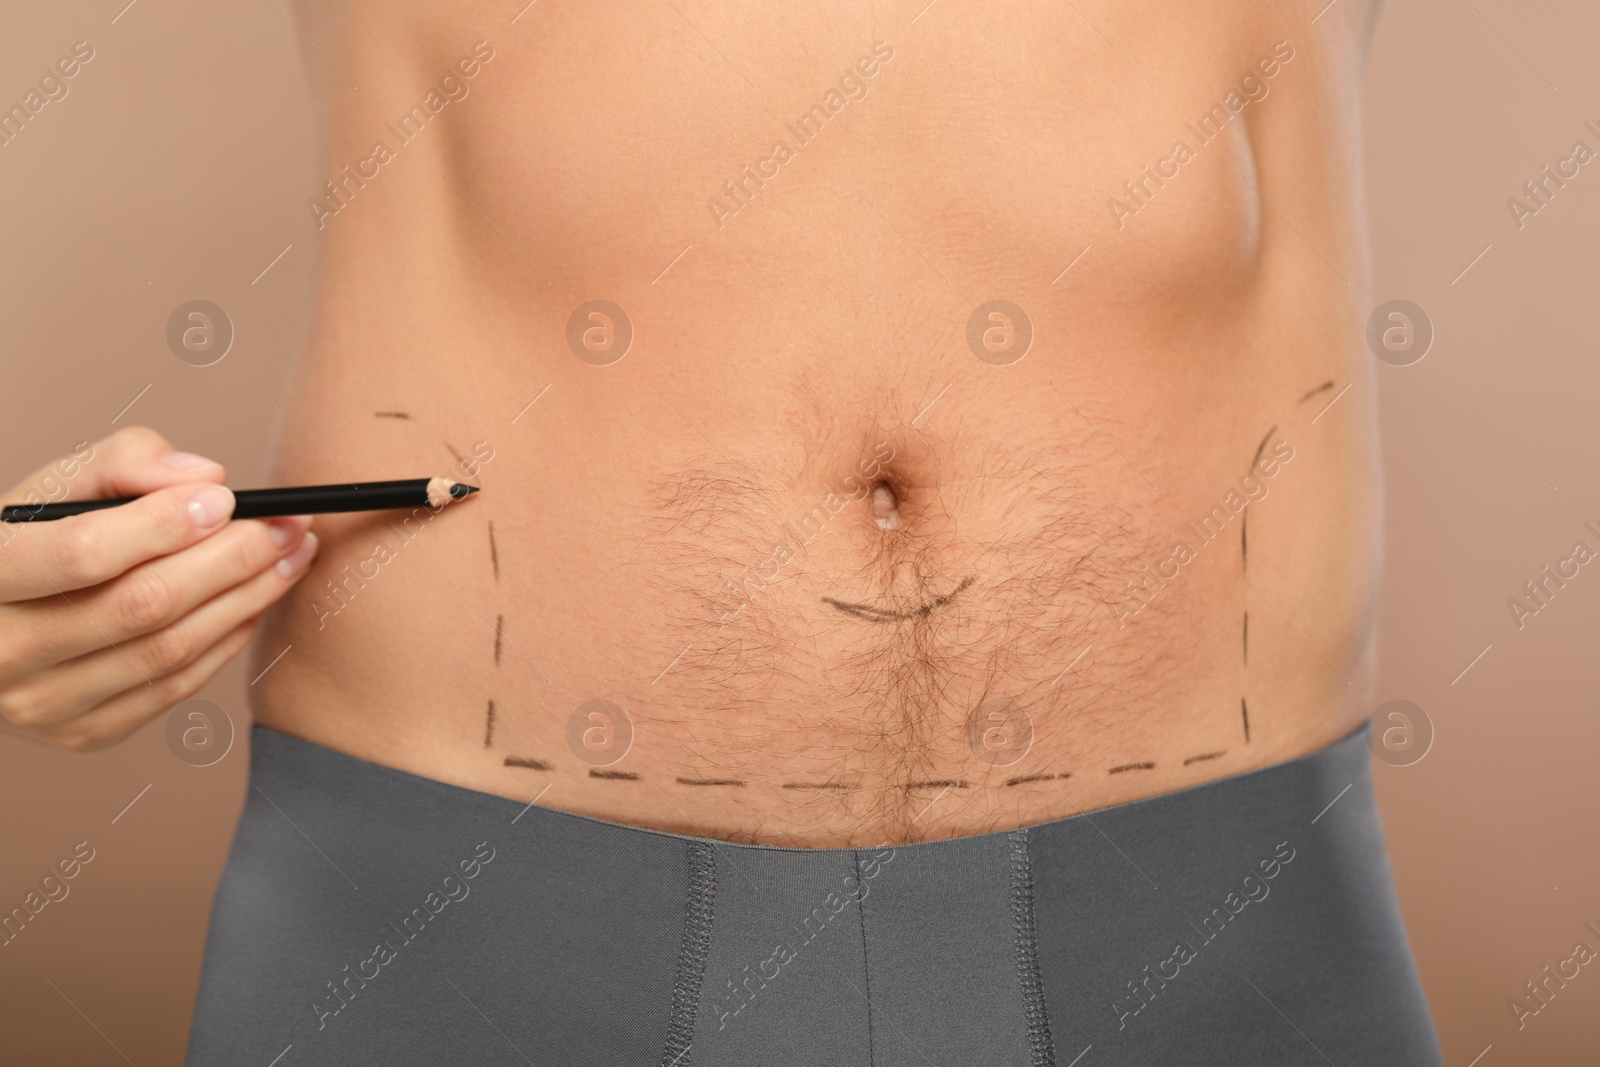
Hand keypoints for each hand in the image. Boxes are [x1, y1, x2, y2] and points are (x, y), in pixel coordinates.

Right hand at [0, 427, 317, 749]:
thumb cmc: (36, 542)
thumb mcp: (58, 488)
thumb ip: (126, 464)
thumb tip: (207, 480)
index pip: (85, 553)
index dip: (164, 525)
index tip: (225, 499)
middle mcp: (5, 650)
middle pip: (144, 604)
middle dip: (232, 559)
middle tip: (288, 526)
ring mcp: (43, 703)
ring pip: (170, 650)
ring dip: (249, 598)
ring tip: (291, 555)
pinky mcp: (84, 732)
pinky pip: (176, 686)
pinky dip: (227, 639)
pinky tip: (256, 600)